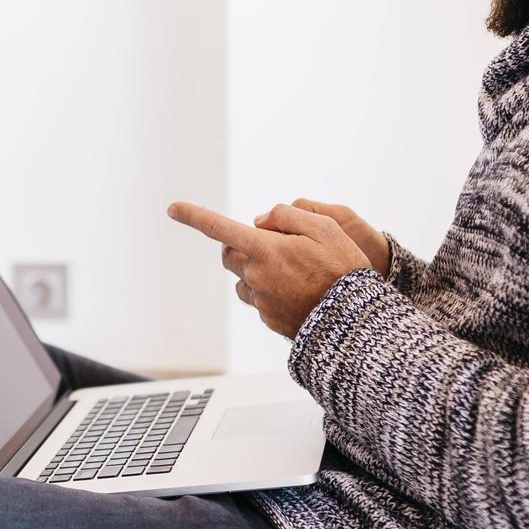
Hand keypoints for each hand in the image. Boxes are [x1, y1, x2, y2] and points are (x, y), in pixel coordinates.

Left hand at [166, 200, 373, 337]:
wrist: (356, 321)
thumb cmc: (344, 269)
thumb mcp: (325, 226)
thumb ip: (287, 215)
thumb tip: (258, 222)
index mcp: (265, 249)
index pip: (219, 228)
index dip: (193, 216)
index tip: (172, 208)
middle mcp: (256, 276)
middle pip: (228, 254)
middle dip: (240, 245)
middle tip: (274, 244)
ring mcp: (260, 301)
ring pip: (243, 279)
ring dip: (256, 270)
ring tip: (294, 272)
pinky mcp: (268, 319)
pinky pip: (259, 300)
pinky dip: (270, 291)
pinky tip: (299, 292)